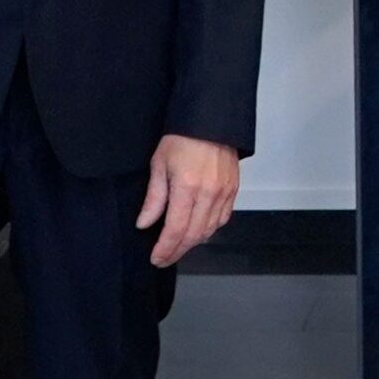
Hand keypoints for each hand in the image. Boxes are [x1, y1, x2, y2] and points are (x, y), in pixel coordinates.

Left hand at [135, 134, 239, 267]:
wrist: (211, 120)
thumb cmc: (182, 138)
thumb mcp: (159, 164)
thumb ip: (154, 198)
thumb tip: (144, 223)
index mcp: (187, 187)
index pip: (176, 229)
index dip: (165, 248)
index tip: (156, 258)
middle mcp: (209, 194)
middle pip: (193, 235)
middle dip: (177, 251)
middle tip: (164, 258)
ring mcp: (224, 193)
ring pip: (209, 231)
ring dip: (192, 243)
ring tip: (177, 247)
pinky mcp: (233, 191)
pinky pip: (222, 220)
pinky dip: (209, 230)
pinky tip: (197, 232)